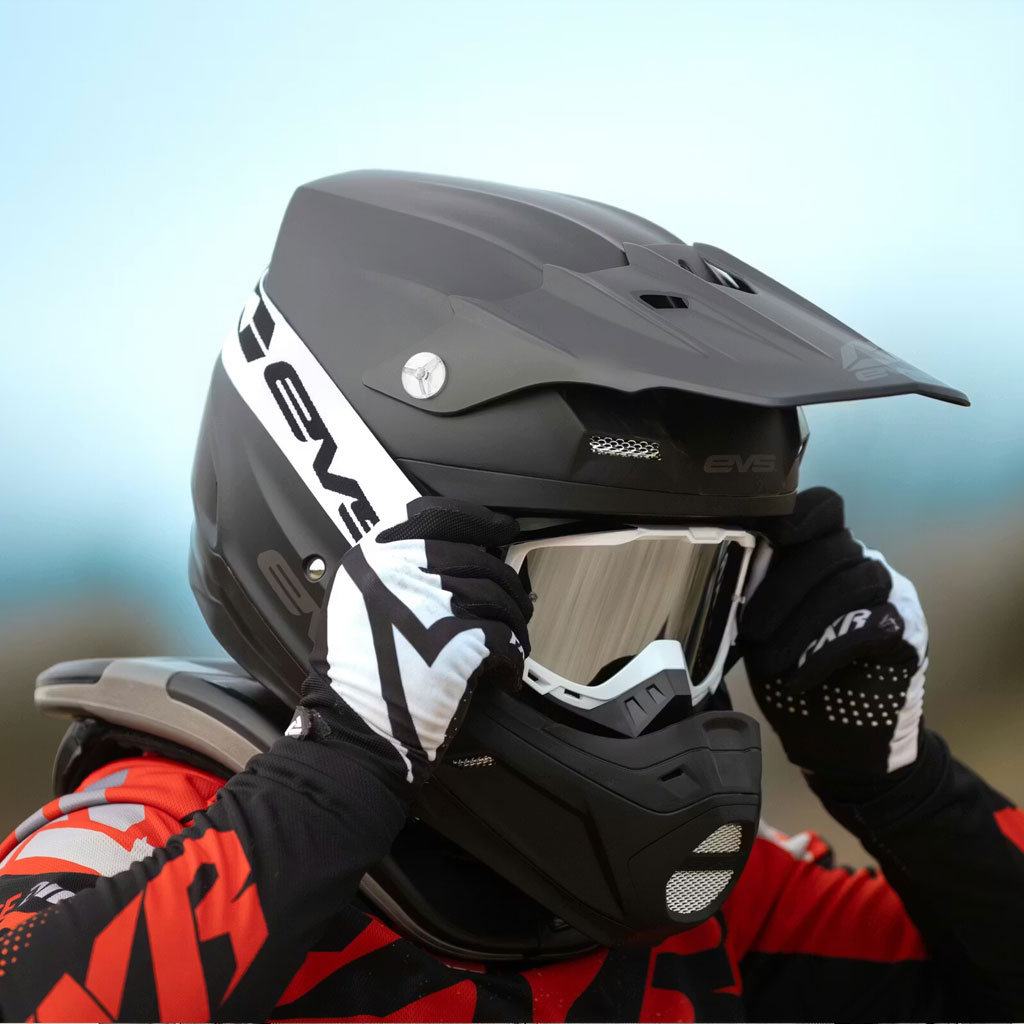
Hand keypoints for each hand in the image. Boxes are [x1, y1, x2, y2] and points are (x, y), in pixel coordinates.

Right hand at [290, 497, 531, 788]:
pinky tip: (506, 674)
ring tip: (513, 642)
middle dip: (505, 584)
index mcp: (374, 559)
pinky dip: (512, 658)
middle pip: (478, 560)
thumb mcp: (353, 607)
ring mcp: (433, 605)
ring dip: (513, 622)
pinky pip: (505, 639)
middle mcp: (403, 572)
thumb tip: (445, 559)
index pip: (438, 516)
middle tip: (517, 603)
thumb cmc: (352, 679)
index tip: (502, 530)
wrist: (351, 732)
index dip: (479, 521)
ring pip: (498, 597)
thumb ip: (390, 575)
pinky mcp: (460, 643)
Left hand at [739, 487, 927, 780]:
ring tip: (770, 662)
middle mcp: (860, 563)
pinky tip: (803, 675)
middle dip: (783, 589)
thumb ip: (751, 594)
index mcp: (820, 554)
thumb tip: (715, 569)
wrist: (836, 741)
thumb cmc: (791, 676)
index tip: (772, 533)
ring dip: (803, 622)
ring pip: (852, 581)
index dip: (799, 514)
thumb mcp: (760, 630)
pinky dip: (830, 651)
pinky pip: (873, 624)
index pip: (821, 509)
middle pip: (831, 546)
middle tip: (750, 632)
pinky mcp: (907, 632)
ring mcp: (889, 595)